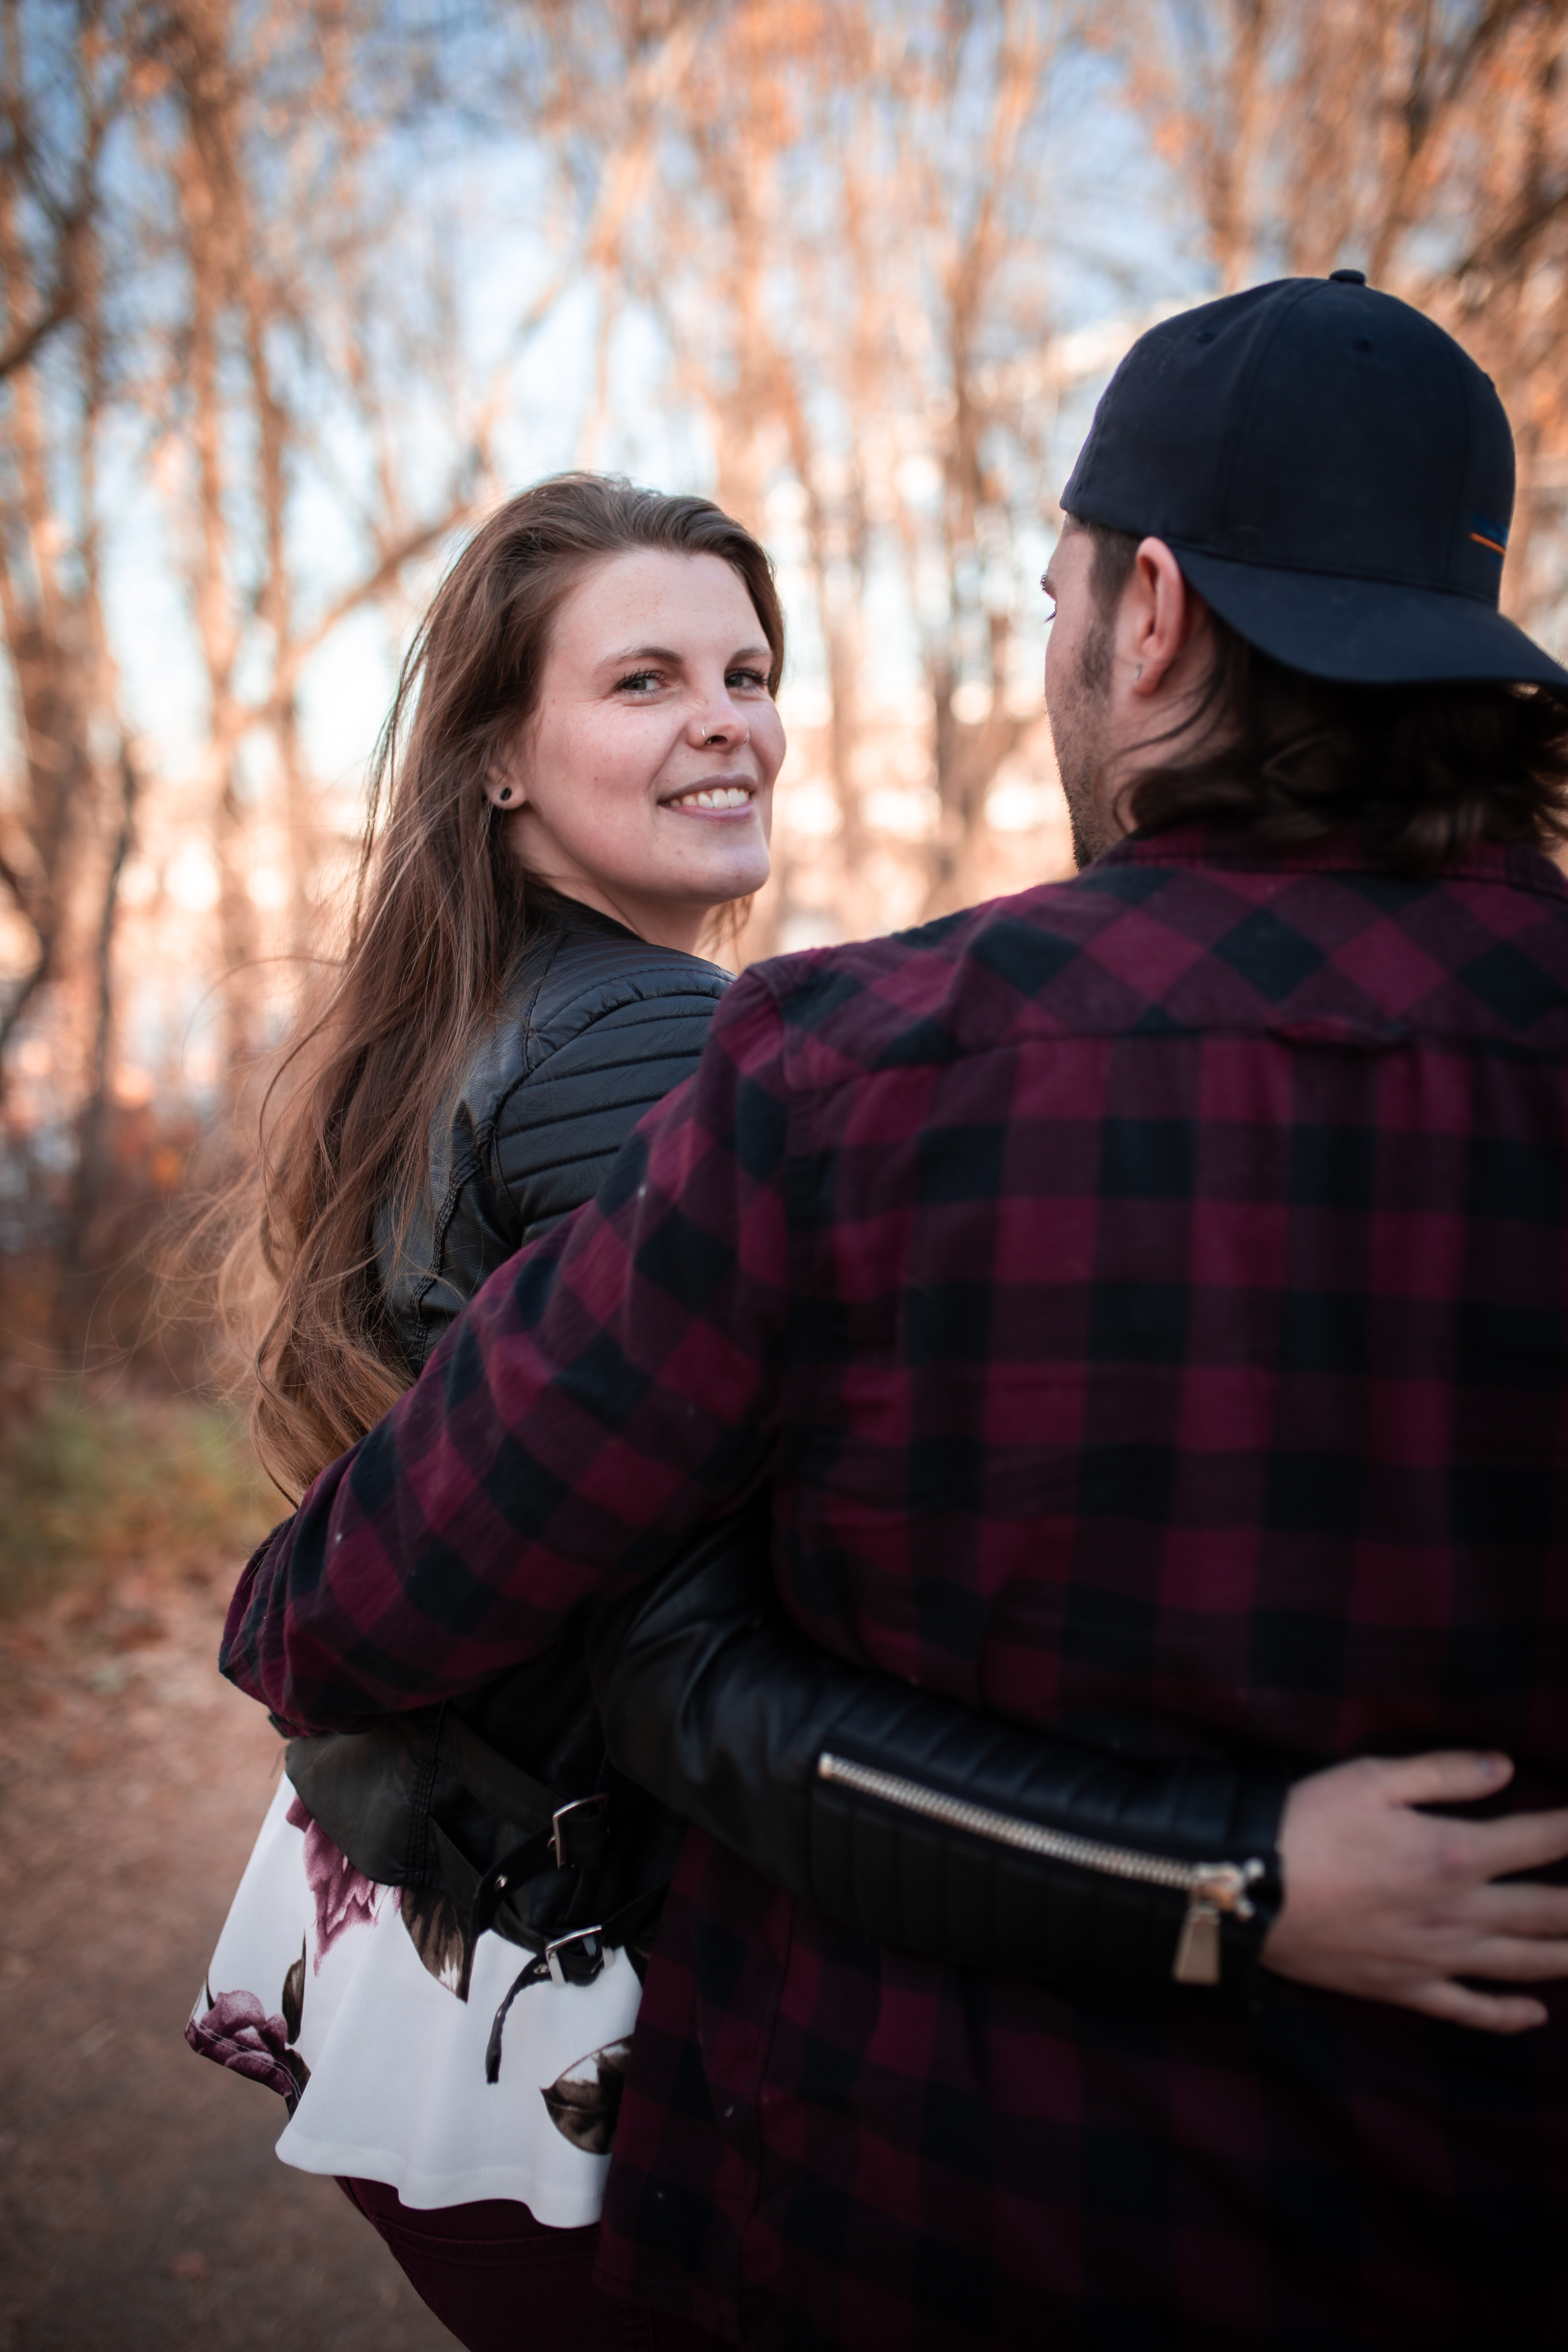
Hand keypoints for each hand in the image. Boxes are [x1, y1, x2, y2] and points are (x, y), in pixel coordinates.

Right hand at [1262, 1751, 1567, 2033]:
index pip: (1542, 1840)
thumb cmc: (1307, 1822)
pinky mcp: (1406, 1987)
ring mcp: (1437, 1957)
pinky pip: (1471, 2009)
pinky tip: (1536, 2013)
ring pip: (1525, 1962)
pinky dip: (1510, 2015)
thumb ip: (1445, 1772)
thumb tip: (1506, 1767)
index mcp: (1454, 1853)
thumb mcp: (1373, 1777)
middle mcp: (1459, 1912)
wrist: (1248, 1889)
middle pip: (1551, 1911)